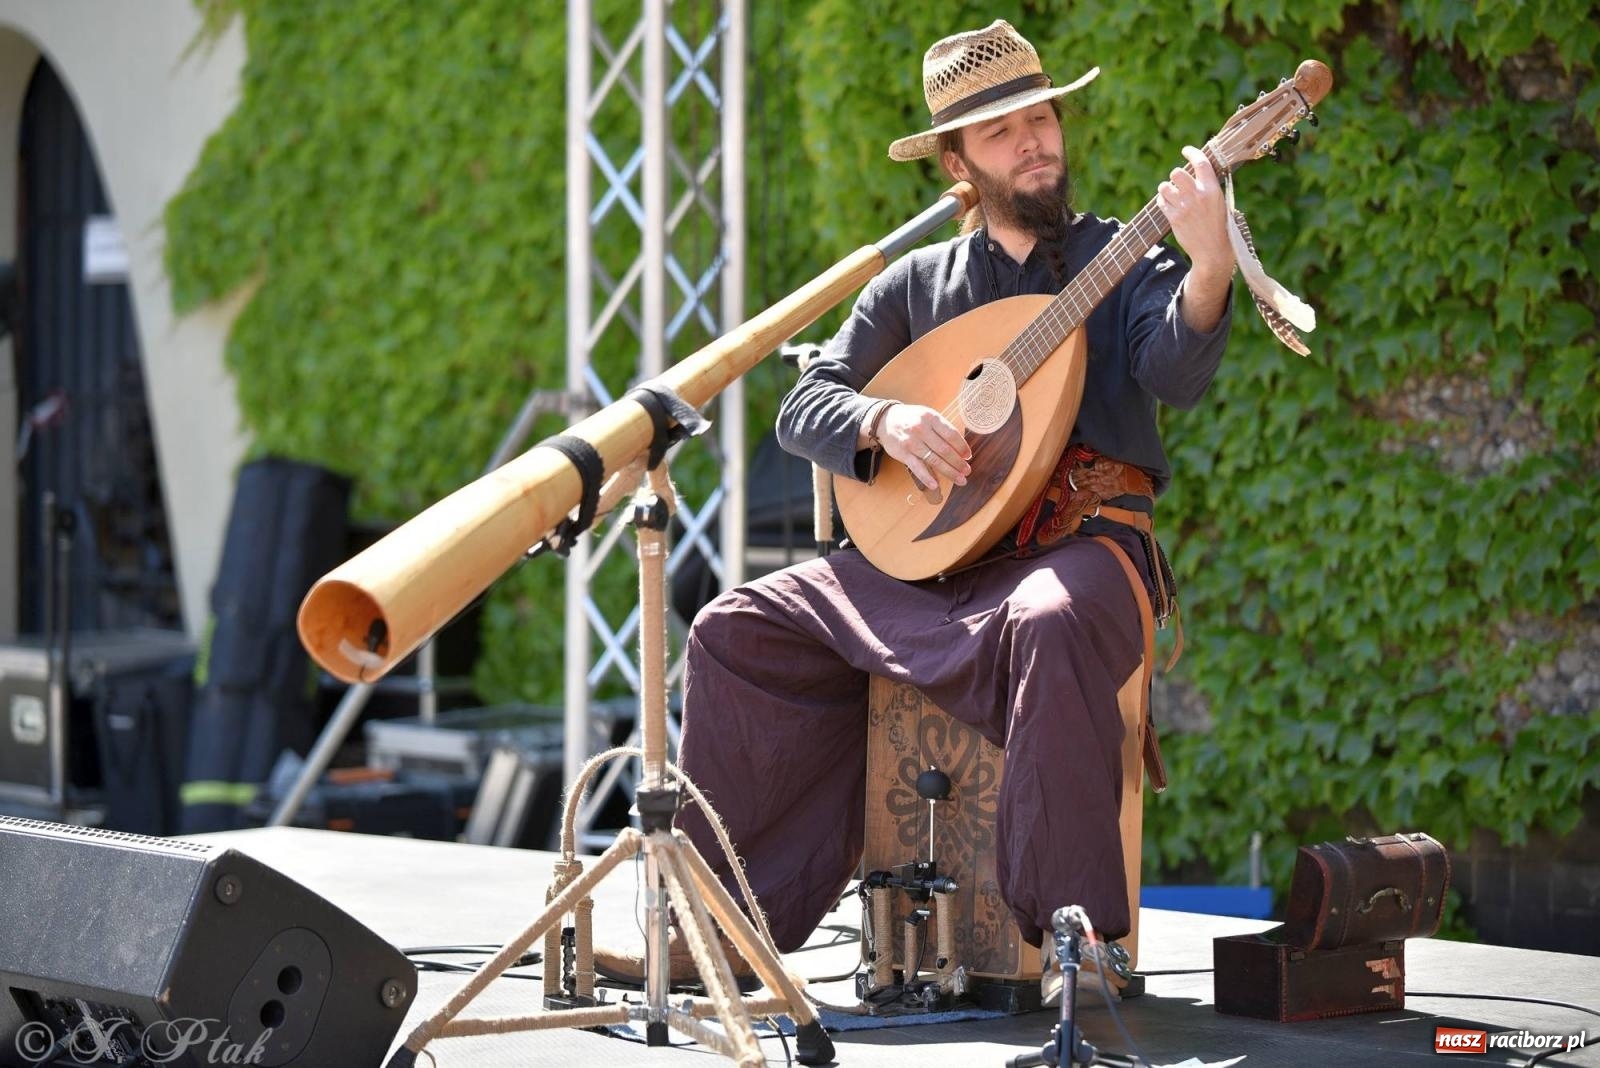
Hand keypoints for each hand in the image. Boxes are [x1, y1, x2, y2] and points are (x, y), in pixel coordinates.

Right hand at [878, 403, 969, 489]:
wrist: (886, 420)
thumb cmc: (912, 419)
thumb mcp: (927, 416)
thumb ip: (942, 428)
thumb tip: (960, 447)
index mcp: (931, 418)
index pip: (951, 434)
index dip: (962, 446)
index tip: (968, 456)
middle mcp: (921, 429)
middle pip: (944, 449)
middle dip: (958, 462)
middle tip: (967, 471)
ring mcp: (911, 442)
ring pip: (934, 460)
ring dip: (949, 472)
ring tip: (960, 479)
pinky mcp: (903, 454)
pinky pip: (917, 467)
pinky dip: (926, 477)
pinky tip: (935, 485)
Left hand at [1157, 145, 1234, 286]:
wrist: (1213, 252)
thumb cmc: (1220, 227)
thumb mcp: (1222, 203)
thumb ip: (1210, 187)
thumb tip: (1200, 170)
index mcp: (1213, 190)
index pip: (1200, 162)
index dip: (1191, 152)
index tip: (1186, 150)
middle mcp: (1198, 196)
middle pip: (1176, 172)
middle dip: (1175, 176)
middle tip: (1179, 183)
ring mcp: (1184, 207)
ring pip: (1164, 186)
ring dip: (1166, 189)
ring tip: (1172, 195)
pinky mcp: (1174, 218)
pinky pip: (1161, 202)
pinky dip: (1163, 201)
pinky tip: (1169, 206)